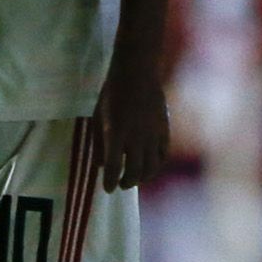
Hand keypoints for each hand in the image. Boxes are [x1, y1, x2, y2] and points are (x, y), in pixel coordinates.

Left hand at [94, 67, 168, 192]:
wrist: (137, 73)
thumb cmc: (112, 94)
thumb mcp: (97, 117)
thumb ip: (98, 144)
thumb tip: (102, 166)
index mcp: (115, 133)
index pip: (113, 168)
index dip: (110, 182)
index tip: (108, 188)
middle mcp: (135, 137)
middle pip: (134, 172)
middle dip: (126, 182)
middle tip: (121, 185)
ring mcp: (152, 134)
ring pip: (151, 167)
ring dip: (142, 177)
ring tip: (135, 178)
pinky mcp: (164, 129)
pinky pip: (163, 154)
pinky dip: (156, 165)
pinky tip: (149, 166)